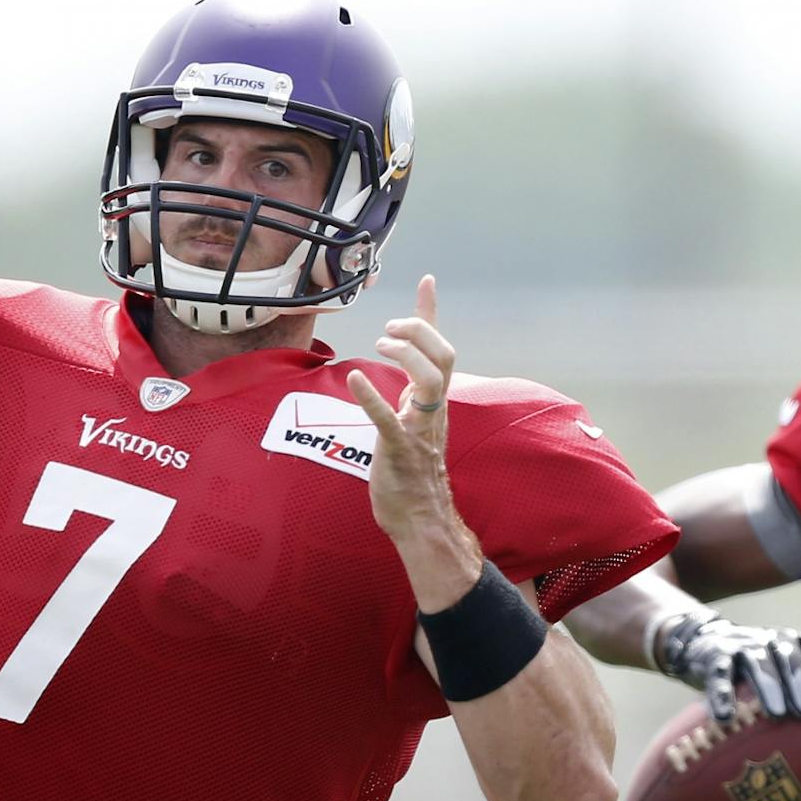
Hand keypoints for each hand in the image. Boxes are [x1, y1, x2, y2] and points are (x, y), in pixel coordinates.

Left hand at [347, 274, 462, 545]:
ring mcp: (419, 431)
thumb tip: (408, 373)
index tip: (426, 280)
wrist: (421, 520)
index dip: (431, 314)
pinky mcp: (399, 451)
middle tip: (390, 329)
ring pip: (431, 380)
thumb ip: (412, 395)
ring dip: (407, 355)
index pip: (441, 349)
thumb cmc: (413, 473)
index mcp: (435, 403)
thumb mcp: (414, 423)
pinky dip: (374, 396)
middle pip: (444, 356)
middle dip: (419, 331)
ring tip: (381, 344)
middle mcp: (433, 411)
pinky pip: (390, 419)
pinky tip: (356, 377)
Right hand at [653, 611, 800, 722]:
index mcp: (792, 641)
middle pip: (791, 657)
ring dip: (769, 689)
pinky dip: (722, 696)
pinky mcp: (715, 657)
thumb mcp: (777, 668)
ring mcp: (743, 646)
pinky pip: (719, 677)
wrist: (701, 642)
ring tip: (777, 715)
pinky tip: (725, 718)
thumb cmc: (752, 666)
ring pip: (758, 665)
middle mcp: (770, 639)